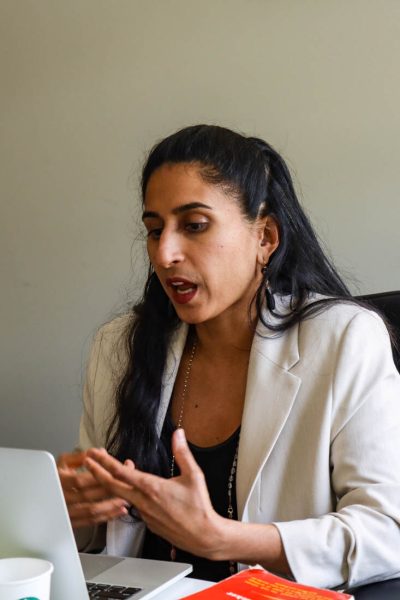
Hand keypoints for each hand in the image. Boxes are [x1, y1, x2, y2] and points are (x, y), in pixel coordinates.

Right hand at [57, 450, 128, 528]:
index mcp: (60, 480)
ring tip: (126, 499)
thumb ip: (80, 456)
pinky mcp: (71, 522)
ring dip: (111, 505)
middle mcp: (62, 497)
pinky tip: (118, 511)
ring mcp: (66, 512)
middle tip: (127, 484)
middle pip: (89, 495)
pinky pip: (90, 521)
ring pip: (91, 510)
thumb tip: (99, 452)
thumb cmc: (55, 477)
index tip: (116, 472)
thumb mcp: (62, 462)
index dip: (100, 476)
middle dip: (111, 490)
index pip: (81, 480)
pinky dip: (107, 517)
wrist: (40, 497)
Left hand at [84, 430, 224, 557]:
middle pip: (112, 486)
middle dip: (97, 472)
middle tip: (87, 462)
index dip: (105, 462)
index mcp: (152, 487)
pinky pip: (133, 507)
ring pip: (122, 497)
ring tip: (107, 472)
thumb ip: (182, 453)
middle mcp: (144, 501)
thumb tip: (178, 434)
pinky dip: (127, 496)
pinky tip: (130, 491)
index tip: (94, 455)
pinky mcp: (148, 523)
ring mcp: (144, 514)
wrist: (203, 536)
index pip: (122, 473)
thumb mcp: (194, 475)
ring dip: (112, 484)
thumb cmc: (199, 507)